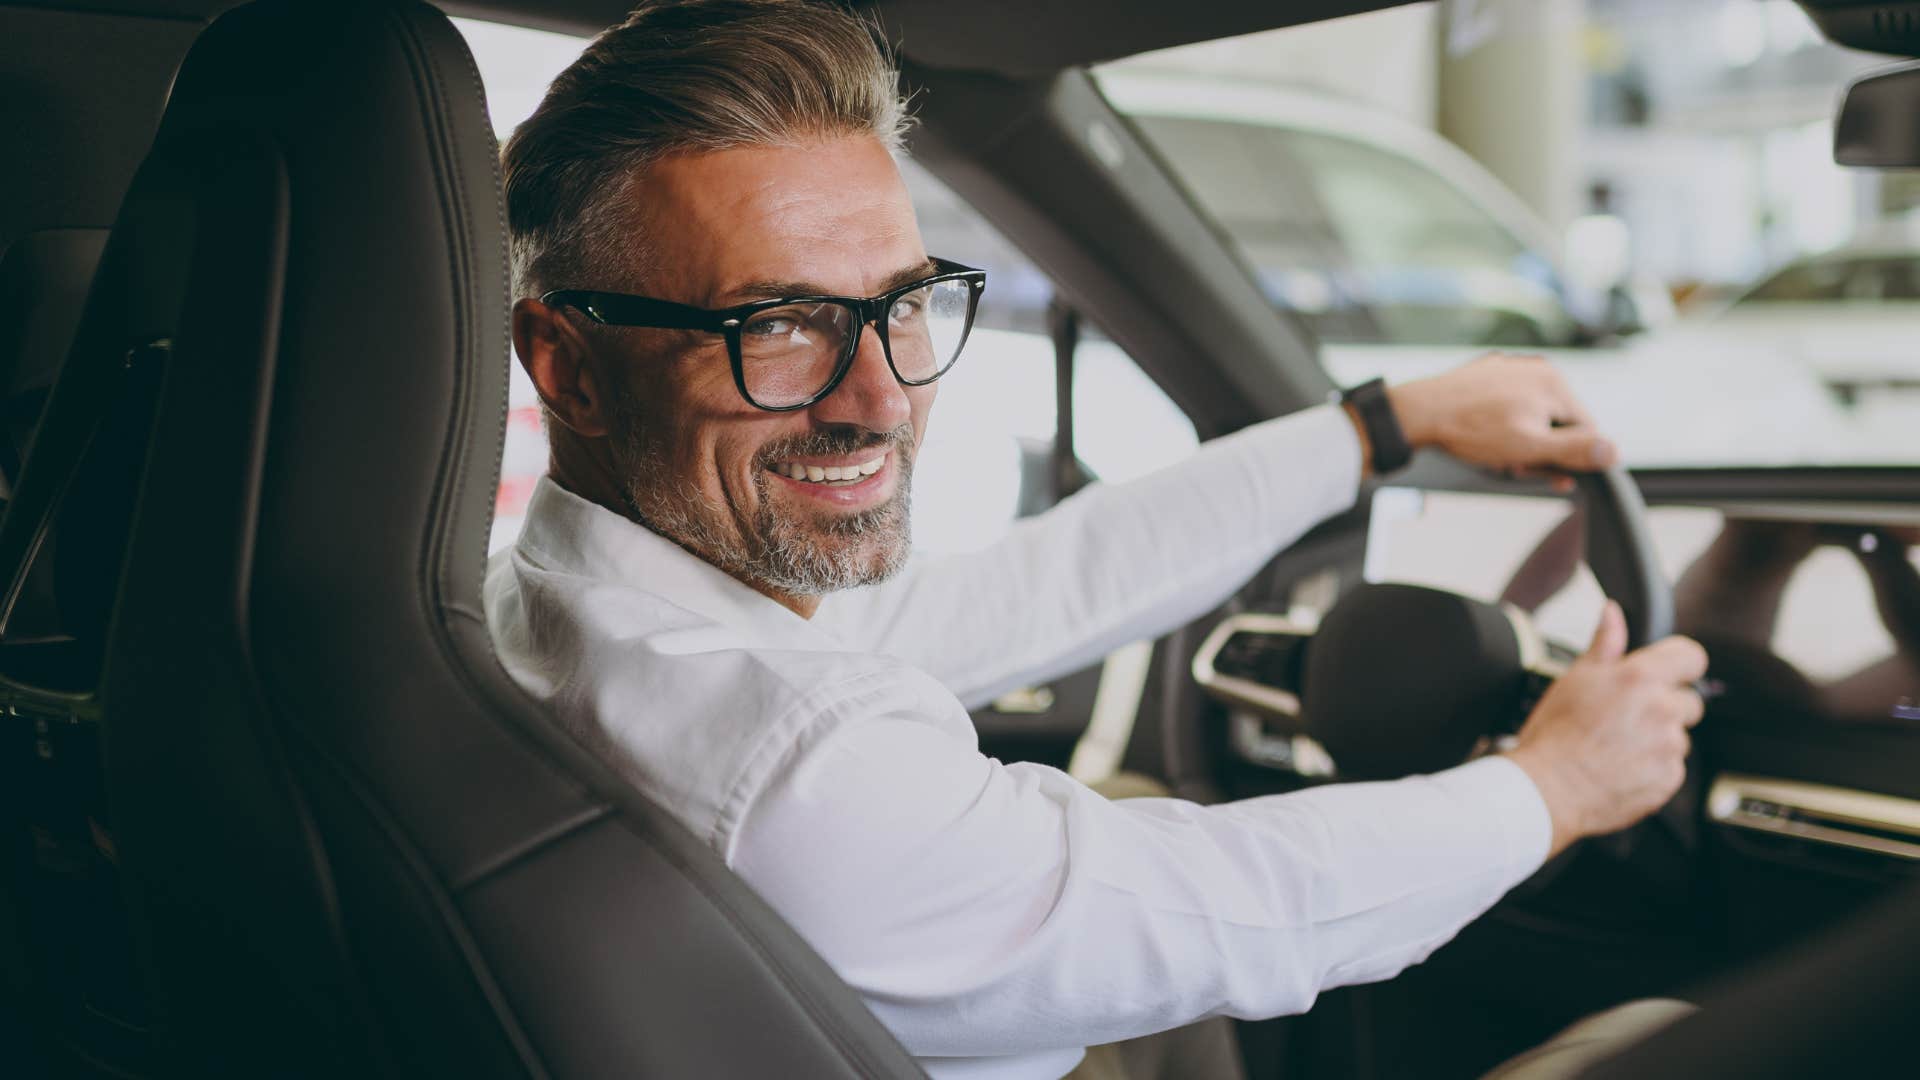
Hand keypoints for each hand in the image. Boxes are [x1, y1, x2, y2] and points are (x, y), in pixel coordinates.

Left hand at [1384, 353, 1616, 490]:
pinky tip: (1485, 438)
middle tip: (1515, 466)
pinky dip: (1503, 426)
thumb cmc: (1472, 430)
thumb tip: (1614, 451)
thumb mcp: (1531, 448)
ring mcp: (1510, 370)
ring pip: (1532, 416)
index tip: (1547, 473)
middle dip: (1541, 450)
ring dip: (1522, 441)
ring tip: (1497, 453)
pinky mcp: (1487, 376)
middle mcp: (1535, 368)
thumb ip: (1575, 450)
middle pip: (1558, 422)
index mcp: (1553, 382)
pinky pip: (1508, 406)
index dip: (1569, 457)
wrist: (1419, 414)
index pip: (1586, 428)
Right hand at [1504, 601, 1708, 857]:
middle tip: (1627, 717)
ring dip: (1658, 738)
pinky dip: (1653, 766)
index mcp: (1640, 679)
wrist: (1547, 790)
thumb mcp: (1574, 679)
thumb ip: (1604, 644)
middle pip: (1689, 700)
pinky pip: (1671, 767)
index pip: (1692, 657)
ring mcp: (1669, 748)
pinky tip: (1622, 767)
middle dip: (1665, 705)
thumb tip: (1613, 612)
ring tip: (1619, 746)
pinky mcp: (1669, 779)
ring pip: (1678, 736)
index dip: (1679, 662)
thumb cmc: (1554, 735)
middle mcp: (1662, 710)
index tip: (1666, 672)